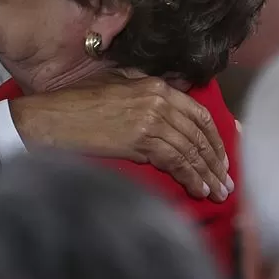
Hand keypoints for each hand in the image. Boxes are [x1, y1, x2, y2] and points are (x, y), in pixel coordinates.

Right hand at [9, 72, 232, 200]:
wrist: (51, 118)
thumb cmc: (76, 104)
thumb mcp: (115, 86)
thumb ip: (145, 94)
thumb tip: (169, 117)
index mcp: (155, 86)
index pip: (199, 114)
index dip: (217, 138)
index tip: (224, 156)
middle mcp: (159, 99)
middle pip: (199, 134)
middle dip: (216, 161)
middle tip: (227, 182)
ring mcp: (151, 119)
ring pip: (191, 150)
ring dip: (208, 174)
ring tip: (218, 193)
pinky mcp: (141, 139)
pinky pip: (177, 162)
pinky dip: (191, 178)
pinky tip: (199, 190)